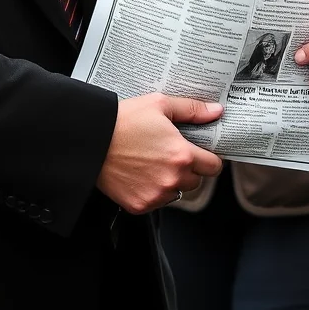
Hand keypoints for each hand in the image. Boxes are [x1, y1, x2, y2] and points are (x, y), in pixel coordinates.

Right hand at [96, 94, 223, 213]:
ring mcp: (156, 195)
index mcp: (182, 155)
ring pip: (177, 192)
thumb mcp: (160, 104)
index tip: (200, 151)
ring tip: (154, 162)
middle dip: (189, 168)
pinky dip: (154, 191)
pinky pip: (157, 202)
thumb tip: (216, 112)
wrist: (92, 141)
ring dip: (172, 181)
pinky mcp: (140, 205)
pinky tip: (141, 174)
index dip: (209, 157)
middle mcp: (172, 179)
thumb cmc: (124, 120)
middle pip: (196, 180)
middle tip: (172, 153)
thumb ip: (192, 110)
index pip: (214, 166)